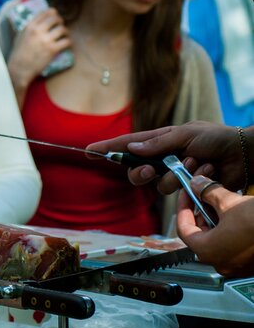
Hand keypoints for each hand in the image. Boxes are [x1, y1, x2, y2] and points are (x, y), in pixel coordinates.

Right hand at [6, 8, 70, 93]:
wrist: (19, 69)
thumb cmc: (18, 54)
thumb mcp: (20, 36)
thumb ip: (30, 28)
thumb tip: (40, 21)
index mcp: (30, 26)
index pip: (45, 12)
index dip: (53, 13)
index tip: (55, 17)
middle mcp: (38, 31)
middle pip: (56, 19)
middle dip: (60, 22)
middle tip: (60, 27)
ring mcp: (45, 40)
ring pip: (63, 29)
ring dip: (65, 32)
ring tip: (64, 36)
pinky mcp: (52, 50)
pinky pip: (66, 41)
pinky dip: (68, 42)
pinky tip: (66, 44)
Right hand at [86, 121, 245, 193]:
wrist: (244, 154)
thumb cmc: (216, 138)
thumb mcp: (186, 134)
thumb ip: (158, 143)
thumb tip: (132, 148)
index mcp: (160, 141)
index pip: (128, 145)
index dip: (108, 148)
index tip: (89, 151)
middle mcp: (163, 159)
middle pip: (136, 172)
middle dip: (140, 173)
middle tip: (150, 170)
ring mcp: (175, 174)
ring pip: (157, 185)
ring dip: (175, 176)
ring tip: (196, 164)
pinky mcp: (187, 188)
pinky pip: (177, 192)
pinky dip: (192, 181)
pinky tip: (206, 172)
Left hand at [177, 175, 253, 277]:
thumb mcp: (231, 202)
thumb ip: (208, 192)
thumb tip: (197, 183)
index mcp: (207, 251)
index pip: (184, 228)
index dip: (184, 208)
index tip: (187, 195)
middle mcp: (220, 263)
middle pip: (201, 235)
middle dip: (202, 213)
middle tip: (206, 196)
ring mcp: (237, 266)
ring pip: (218, 240)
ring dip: (218, 220)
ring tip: (225, 203)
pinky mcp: (251, 265)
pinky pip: (234, 246)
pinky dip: (231, 231)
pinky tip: (240, 216)